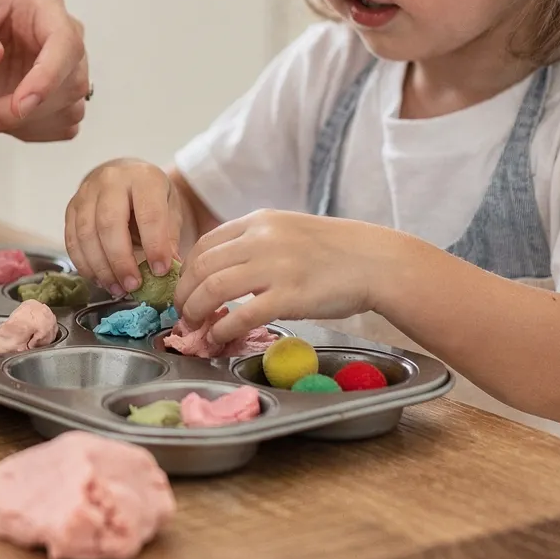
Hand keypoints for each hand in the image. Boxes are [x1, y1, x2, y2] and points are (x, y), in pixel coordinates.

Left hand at [0, 0, 87, 140]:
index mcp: (39, 4)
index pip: (66, 41)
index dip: (48, 76)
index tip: (19, 105)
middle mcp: (57, 36)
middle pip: (71, 81)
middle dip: (26, 109)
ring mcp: (59, 69)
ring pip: (70, 108)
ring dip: (25, 124)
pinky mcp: (53, 98)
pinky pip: (62, 126)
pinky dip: (31, 132)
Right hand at [64, 159, 186, 296]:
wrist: (125, 176)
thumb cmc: (151, 197)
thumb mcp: (171, 209)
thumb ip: (169, 237)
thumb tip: (170, 269)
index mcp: (143, 178)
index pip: (148, 214)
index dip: (155, 245)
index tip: (161, 271)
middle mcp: (111, 180)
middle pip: (109, 223)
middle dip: (121, 260)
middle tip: (133, 285)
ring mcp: (86, 192)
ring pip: (86, 234)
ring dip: (101, 267)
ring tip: (117, 289)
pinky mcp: (71, 207)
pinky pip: (72, 240)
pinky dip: (85, 265)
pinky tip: (100, 280)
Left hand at [174, 211, 412, 344]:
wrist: (376, 261)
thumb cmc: (335, 252)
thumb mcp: (289, 232)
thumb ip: (255, 244)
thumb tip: (222, 270)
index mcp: (258, 222)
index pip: (204, 245)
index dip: (186, 272)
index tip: (185, 291)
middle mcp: (262, 239)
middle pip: (202, 267)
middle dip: (184, 295)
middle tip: (183, 315)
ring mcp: (275, 267)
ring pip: (213, 289)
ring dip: (196, 312)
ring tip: (195, 328)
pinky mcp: (290, 296)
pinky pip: (242, 315)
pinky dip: (222, 328)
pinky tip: (220, 336)